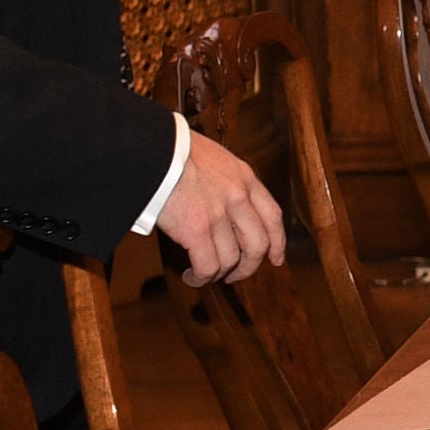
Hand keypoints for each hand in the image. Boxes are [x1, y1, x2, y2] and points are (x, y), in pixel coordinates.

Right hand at [156, 132, 285, 285]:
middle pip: (258, 244)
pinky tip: (191, 276)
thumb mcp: (215, 159)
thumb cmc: (175, 152)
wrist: (153, 151)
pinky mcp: (196, 230)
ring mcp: (218, 215)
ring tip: (204, 275)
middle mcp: (238, 197)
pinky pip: (208, 266)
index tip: (275, 257)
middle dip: (248, 267)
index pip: (272, 216)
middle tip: (235, 274)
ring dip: (219, 274)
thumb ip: (227, 181)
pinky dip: (201, 277)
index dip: (277, 242)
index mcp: (244, 178)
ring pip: (231, 260)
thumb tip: (226, 206)